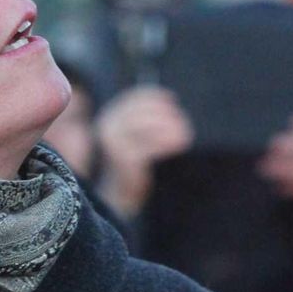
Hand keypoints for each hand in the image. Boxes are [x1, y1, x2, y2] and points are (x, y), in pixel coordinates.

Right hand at [95, 86, 193, 217]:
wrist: (117, 195)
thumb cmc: (132, 162)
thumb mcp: (137, 134)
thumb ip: (147, 118)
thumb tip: (170, 99)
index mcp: (111, 116)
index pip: (134, 97)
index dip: (155, 96)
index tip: (173, 100)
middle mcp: (108, 125)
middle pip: (141, 110)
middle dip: (166, 114)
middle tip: (184, 125)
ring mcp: (113, 141)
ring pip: (145, 125)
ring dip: (169, 128)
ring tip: (185, 137)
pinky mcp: (122, 158)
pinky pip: (148, 146)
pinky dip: (166, 143)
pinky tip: (179, 146)